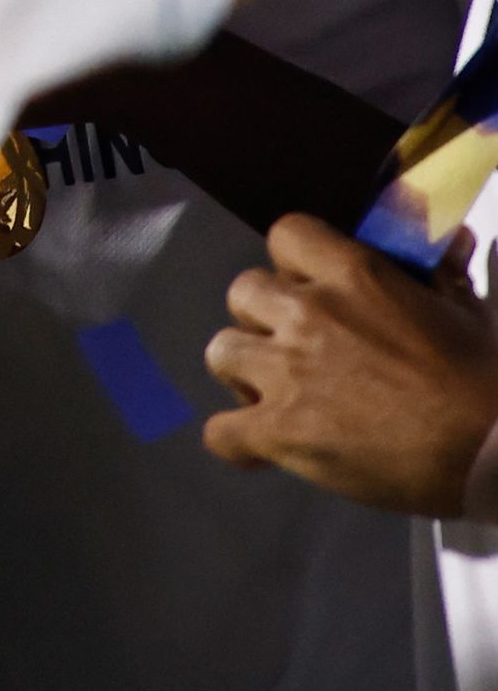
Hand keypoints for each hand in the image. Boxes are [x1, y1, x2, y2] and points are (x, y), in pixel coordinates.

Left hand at [203, 215, 497, 516]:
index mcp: (353, 274)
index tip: (314, 290)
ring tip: (278, 395)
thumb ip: (442, 270)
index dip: (295, 265)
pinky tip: (261, 450)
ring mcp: (286, 373)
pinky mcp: (278, 431)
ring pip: (221, 351)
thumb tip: (452, 235)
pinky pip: (220, 432)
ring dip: (245, 373)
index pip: (286, 234)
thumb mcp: (467, 311)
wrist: (492, 456)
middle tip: (299, 348)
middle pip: (243, 292)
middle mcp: (307, 314)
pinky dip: (236, 442)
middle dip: (265, 318)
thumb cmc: (485, 383)